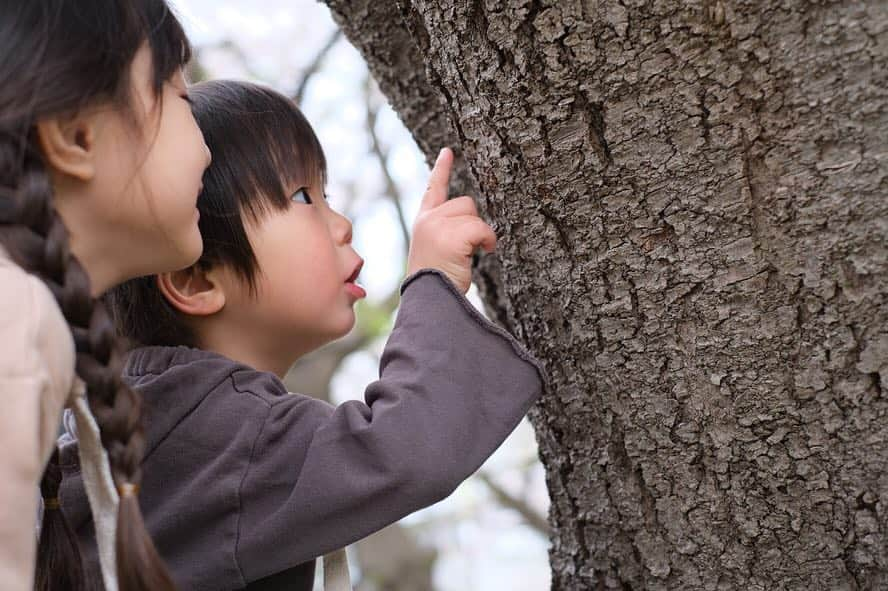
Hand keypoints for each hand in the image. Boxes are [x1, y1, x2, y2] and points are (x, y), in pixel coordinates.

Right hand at [406, 148, 496, 293]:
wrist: (430, 299)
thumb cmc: (437, 282)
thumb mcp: (435, 250)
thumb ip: (446, 230)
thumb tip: (472, 223)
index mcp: (423, 222)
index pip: (433, 190)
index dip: (441, 169)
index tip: (448, 151)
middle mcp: (427, 220)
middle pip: (466, 204)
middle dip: (473, 224)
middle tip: (466, 249)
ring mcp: (438, 225)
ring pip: (474, 215)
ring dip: (479, 235)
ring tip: (469, 256)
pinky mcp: (451, 235)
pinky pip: (482, 229)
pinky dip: (487, 241)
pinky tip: (483, 253)